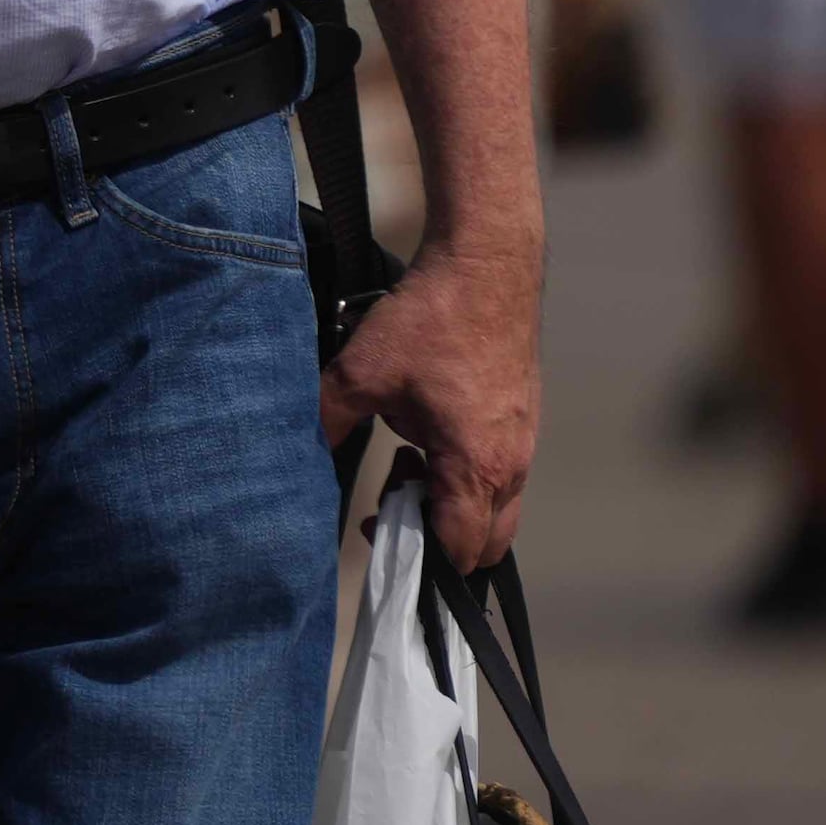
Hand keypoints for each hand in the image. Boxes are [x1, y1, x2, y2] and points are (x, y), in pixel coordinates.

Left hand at [321, 240, 540, 569]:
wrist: (486, 264)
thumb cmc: (433, 319)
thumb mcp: (360, 374)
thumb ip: (327, 421)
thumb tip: (301, 453)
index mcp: (477, 466)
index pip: (458, 550)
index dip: (418, 560)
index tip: (378, 534)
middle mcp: (512, 465)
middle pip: (485, 543)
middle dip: (438, 540)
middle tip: (393, 503)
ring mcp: (524, 444)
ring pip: (494, 508)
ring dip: (450, 503)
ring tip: (405, 461)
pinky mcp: (523, 421)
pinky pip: (498, 473)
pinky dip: (464, 473)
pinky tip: (424, 434)